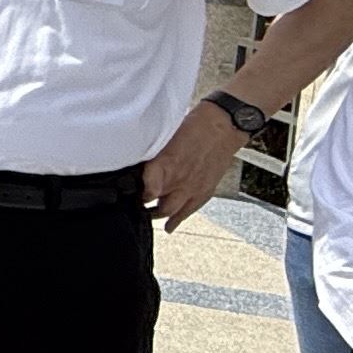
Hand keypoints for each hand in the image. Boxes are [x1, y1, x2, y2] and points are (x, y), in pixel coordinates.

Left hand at [138, 100, 242, 229]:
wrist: (223, 126)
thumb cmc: (194, 126)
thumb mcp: (164, 138)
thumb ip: (151, 156)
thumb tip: (136, 163)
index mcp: (166, 165)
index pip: (146, 191)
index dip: (136, 195)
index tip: (129, 195)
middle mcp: (179, 180)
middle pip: (157, 206)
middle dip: (145, 209)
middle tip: (137, 208)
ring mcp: (193, 188)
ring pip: (172, 212)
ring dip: (160, 215)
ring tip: (150, 216)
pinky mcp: (205, 190)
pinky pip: (189, 210)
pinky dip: (178, 220)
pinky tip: (170, 226)